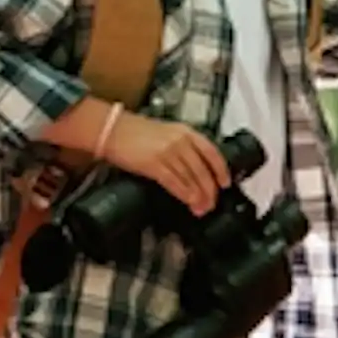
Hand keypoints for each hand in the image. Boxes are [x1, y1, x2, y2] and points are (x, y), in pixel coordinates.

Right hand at [109, 115, 230, 216]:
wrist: (112, 129)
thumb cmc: (136, 132)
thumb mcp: (168, 133)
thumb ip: (184, 147)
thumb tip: (197, 169)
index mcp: (186, 132)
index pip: (212, 152)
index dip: (221, 170)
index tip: (225, 183)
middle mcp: (180, 141)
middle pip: (202, 169)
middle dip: (209, 190)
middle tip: (211, 204)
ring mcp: (168, 152)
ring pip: (191, 178)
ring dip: (198, 196)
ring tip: (201, 208)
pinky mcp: (153, 164)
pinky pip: (175, 182)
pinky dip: (184, 194)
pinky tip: (189, 201)